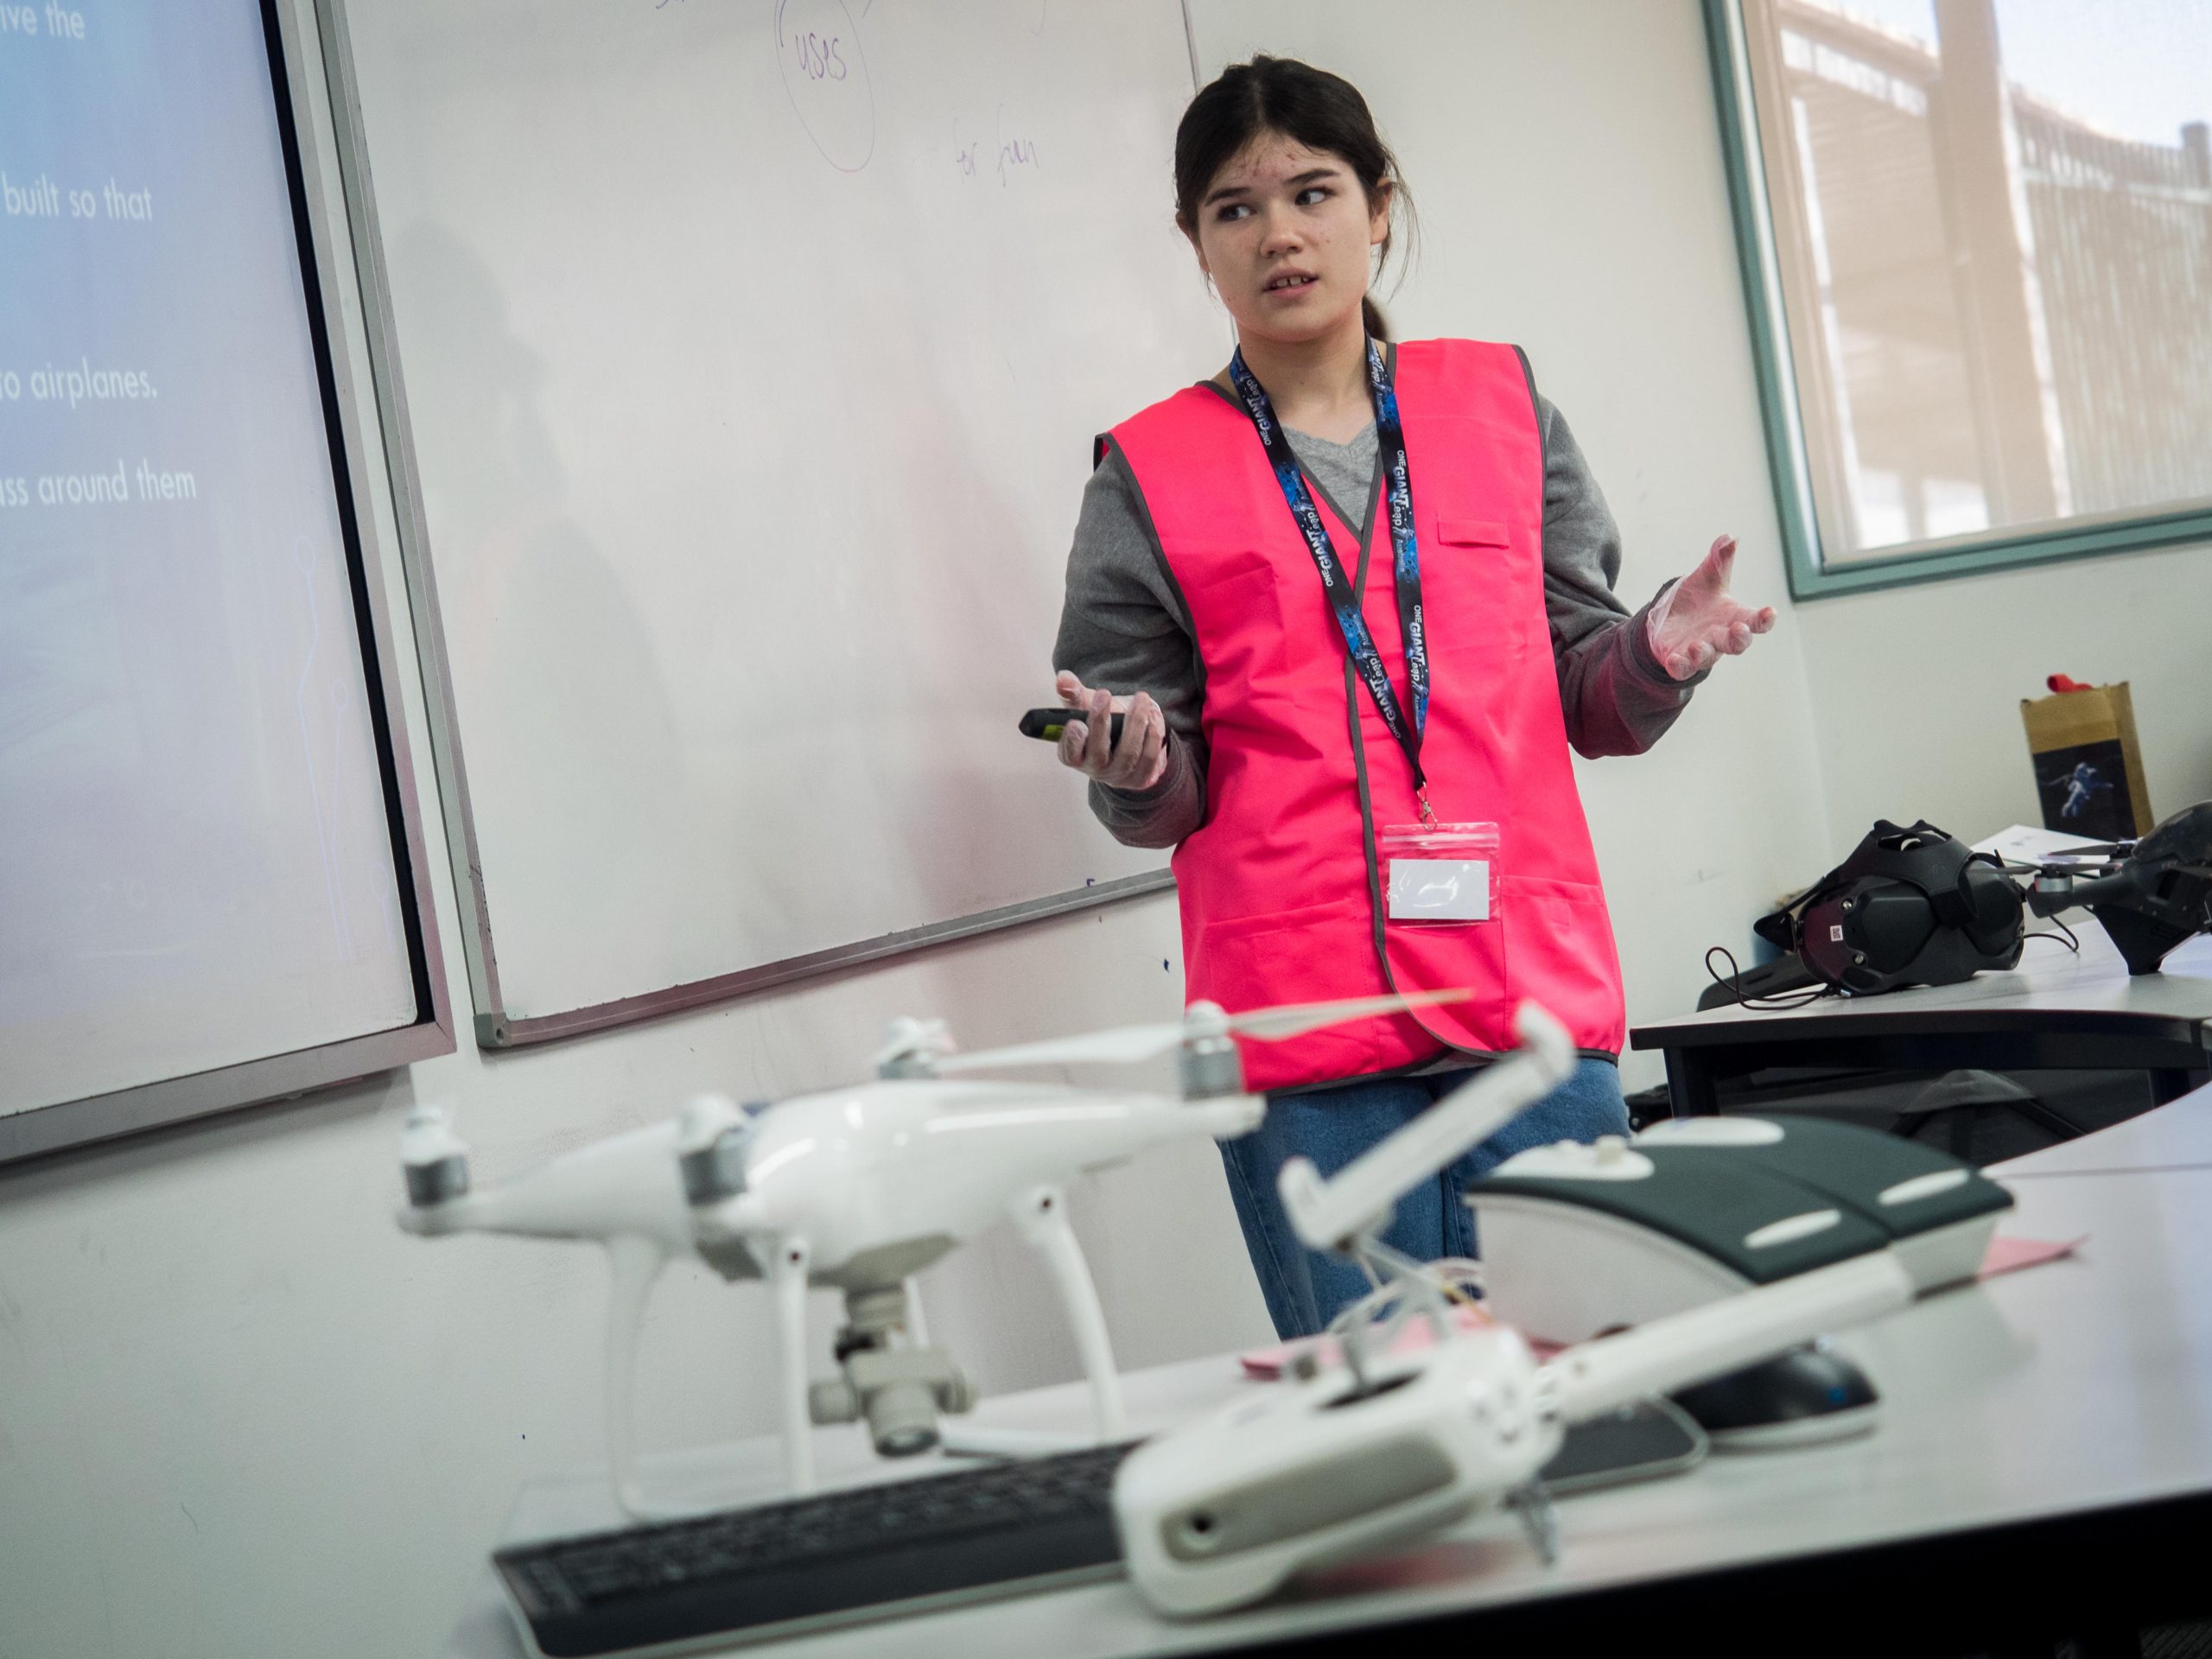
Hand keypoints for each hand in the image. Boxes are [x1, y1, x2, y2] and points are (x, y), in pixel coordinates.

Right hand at [1053, 669, 1167, 789]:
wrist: (1127, 737)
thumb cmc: (1102, 722)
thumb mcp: (1085, 705)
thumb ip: (1073, 692)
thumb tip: (1063, 678)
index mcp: (1074, 755)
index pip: (1068, 754)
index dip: (1071, 741)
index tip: (1076, 722)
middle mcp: (1094, 769)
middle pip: (1098, 753)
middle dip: (1101, 722)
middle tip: (1103, 694)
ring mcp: (1118, 776)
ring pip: (1127, 754)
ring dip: (1135, 723)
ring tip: (1141, 699)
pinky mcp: (1139, 778)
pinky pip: (1148, 759)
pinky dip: (1153, 736)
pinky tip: (1153, 715)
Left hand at [1646, 535, 1776, 680]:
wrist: (1669, 617)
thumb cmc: (1698, 598)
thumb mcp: (1707, 575)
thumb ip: (1719, 559)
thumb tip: (1729, 537)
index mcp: (1735, 616)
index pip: (1756, 621)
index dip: (1764, 619)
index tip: (1769, 612)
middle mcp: (1721, 636)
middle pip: (1737, 643)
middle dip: (1738, 638)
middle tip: (1738, 630)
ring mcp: (1701, 650)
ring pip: (1708, 658)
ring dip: (1704, 653)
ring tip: (1698, 645)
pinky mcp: (1679, 660)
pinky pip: (1681, 669)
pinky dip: (1680, 666)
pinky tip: (1674, 660)